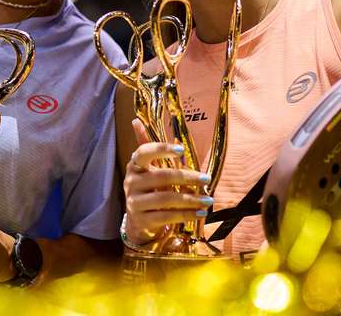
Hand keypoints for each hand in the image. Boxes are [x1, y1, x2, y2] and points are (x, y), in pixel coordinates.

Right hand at [123, 120, 213, 244]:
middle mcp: (131, 182)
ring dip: (190, 199)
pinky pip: (167, 216)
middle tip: (206, 179)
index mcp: (135, 165)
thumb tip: (136, 120)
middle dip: (187, 177)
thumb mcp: (147, 169)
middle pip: (161, 177)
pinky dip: (186, 214)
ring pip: (166, 199)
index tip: (181, 150)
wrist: (138, 220)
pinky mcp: (142, 220)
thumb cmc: (148, 189)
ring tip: (208, 200)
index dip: (161, 149)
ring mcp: (135, 202)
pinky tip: (200, 213)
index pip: (144, 152)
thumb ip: (148, 148)